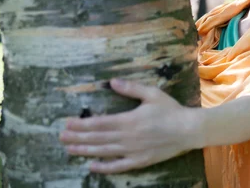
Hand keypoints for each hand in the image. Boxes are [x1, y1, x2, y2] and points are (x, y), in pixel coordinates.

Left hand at [59, 79, 201, 173]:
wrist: (188, 130)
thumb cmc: (170, 110)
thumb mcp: (152, 94)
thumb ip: (131, 88)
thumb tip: (112, 82)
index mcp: (129, 120)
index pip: (99, 123)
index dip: (82, 124)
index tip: (68, 123)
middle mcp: (127, 137)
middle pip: (98, 138)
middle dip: (78, 137)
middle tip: (61, 137)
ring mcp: (133, 151)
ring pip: (104, 151)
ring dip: (85, 150)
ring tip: (70, 149)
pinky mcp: (139, 161)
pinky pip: (118, 166)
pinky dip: (104, 167)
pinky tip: (92, 166)